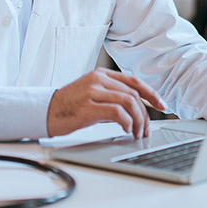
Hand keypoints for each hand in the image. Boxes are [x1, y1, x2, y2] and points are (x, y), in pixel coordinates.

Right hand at [47, 67, 165, 137]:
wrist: (45, 112)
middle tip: (146, 129)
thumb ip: (111, 96)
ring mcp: (93, 91)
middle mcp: (98, 79)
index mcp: (101, 74)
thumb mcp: (92, 94)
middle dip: (145, 114)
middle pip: (133, 94)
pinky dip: (127, 123)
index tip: (161, 105)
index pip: (134, 81)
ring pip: (128, 102)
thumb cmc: (69, 107)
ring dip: (138, 121)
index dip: (151, 94)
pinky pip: (117, 112)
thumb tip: (136, 110)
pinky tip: (126, 130)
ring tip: (137, 133)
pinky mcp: (88, 106)